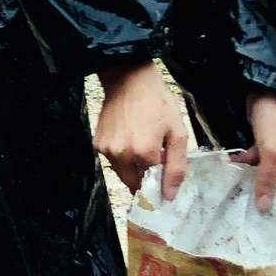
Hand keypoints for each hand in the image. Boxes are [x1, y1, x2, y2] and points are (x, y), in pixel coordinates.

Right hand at [95, 61, 191, 197]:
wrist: (128, 79)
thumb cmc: (157, 102)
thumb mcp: (177, 131)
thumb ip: (176, 167)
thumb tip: (170, 196)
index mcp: (144, 152)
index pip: (154, 184)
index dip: (161, 179)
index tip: (165, 171)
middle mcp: (122, 155)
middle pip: (135, 183)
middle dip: (146, 177)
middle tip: (155, 158)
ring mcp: (107, 150)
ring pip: (123, 174)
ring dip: (133, 168)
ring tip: (141, 143)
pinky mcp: (98, 144)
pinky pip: (112, 161)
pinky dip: (122, 157)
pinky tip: (129, 138)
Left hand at [241, 90, 275, 210]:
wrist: (266, 89)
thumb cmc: (274, 119)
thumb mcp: (271, 151)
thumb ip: (266, 178)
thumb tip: (264, 207)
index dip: (273, 200)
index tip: (255, 214)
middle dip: (258, 188)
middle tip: (239, 203)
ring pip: (264, 171)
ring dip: (248, 175)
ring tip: (230, 187)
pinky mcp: (267, 144)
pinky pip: (257, 159)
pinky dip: (245, 162)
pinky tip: (230, 166)